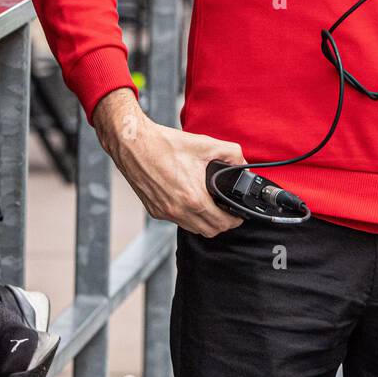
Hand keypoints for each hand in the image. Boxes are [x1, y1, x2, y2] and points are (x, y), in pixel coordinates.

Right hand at [92, 87, 246, 237]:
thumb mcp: (206, 145)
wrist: (134, 145)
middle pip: (209, 231)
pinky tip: (191, 201)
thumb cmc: (167, 144)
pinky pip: (177, 220)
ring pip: (192, 228)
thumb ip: (232, 154)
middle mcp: (178, 210)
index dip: (235, 220)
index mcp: (193, 198)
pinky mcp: (154, 210)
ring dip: (205, 222)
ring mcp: (164, 212)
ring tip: (212, 207)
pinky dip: (188, 216)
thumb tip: (243, 164)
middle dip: (222, 224)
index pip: (221, 223)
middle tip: (228, 211)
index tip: (238, 214)